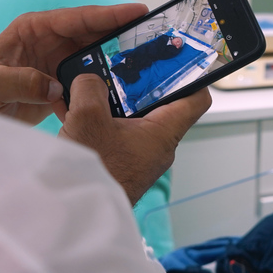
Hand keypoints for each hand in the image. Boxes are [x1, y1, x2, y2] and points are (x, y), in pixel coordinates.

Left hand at [0, 3, 148, 123]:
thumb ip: (19, 81)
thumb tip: (54, 85)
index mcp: (32, 29)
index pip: (77, 17)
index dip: (109, 14)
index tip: (138, 11)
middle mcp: (47, 41)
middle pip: (93, 33)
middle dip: (122, 34)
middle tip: (152, 35)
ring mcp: (54, 62)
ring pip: (94, 56)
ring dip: (116, 61)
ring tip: (146, 62)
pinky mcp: (57, 83)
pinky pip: (87, 80)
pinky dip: (102, 85)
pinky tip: (122, 91)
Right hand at [59, 74, 210, 204]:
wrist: (75, 214)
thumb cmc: (93, 173)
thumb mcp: (87, 116)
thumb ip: (91, 87)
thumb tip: (89, 79)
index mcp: (164, 133)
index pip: (197, 98)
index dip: (193, 75)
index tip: (180, 58)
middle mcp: (158, 146)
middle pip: (160, 103)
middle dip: (138, 83)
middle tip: (121, 66)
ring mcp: (140, 156)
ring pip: (134, 118)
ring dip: (113, 102)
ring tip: (91, 87)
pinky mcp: (122, 163)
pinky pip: (116, 133)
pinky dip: (101, 119)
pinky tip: (77, 111)